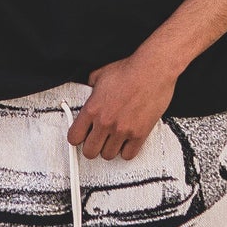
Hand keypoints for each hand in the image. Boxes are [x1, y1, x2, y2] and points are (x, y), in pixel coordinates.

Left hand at [67, 48, 181, 162]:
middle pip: (90, 152)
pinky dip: (126, 150)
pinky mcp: (140, 134)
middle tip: (97, 141)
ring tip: (113, 140)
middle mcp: (105, 122)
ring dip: (109, 148)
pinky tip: (127, 141)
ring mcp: (122, 130)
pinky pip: (128, 155)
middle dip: (92, 147)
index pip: (74, 137)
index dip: (77, 138)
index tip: (82, 136)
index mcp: (92, 109)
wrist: (153, 70)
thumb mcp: (100, 75)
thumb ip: (90, 87)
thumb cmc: (129, 70)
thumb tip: (88, 91)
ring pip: (108, 155)